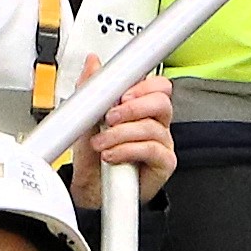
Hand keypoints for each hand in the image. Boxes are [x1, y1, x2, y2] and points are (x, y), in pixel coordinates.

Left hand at [66, 67, 176, 201]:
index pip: (158, 86)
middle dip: (132, 107)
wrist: (90, 187)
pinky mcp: (163, 163)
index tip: (121, 92)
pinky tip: (111, 154)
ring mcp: (161, 143)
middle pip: (161, 102)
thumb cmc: (93, 155)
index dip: (142, 86)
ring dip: (120, 133)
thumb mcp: (87, 117)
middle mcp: (156, 123)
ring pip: (151, 127)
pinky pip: (151, 149)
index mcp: (142, 107)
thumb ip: (92, 88)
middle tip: (110, 117)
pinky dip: (127, 150)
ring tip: (102, 142)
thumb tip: (93, 62)